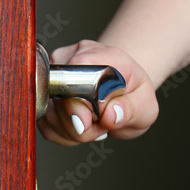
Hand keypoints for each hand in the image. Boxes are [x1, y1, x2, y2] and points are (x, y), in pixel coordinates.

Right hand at [37, 40, 158, 145]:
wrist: (120, 92)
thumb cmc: (132, 95)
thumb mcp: (145, 106)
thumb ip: (131, 110)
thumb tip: (111, 114)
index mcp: (101, 55)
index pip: (75, 71)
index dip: (78, 101)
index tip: (89, 122)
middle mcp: (71, 59)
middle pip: (57, 97)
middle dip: (78, 124)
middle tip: (100, 126)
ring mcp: (53, 74)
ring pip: (47, 113)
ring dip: (71, 131)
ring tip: (93, 125)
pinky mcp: (43, 92)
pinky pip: (43, 122)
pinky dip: (61, 133)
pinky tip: (79, 127)